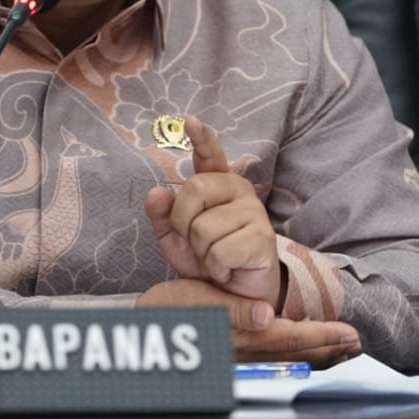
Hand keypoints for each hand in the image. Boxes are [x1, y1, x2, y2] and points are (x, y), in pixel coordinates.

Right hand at [138, 278, 358, 365]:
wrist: (145, 326)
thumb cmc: (170, 310)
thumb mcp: (200, 302)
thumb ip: (235, 311)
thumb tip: (267, 315)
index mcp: (243, 336)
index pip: (291, 338)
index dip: (321, 335)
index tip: (349, 333)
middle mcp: (247, 353)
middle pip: (295, 353)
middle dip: (326, 348)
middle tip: (355, 343)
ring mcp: (242, 360)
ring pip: (287, 359)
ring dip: (315, 353)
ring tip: (339, 349)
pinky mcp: (234, 359)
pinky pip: (274, 360)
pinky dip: (295, 356)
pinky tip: (303, 353)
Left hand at [144, 117, 281, 308]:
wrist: (238, 296)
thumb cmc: (209, 261)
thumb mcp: (178, 239)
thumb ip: (163, 216)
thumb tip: (155, 191)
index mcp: (217, 185)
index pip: (209, 156)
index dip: (201, 139)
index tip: (190, 121)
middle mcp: (238, 190)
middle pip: (194, 190)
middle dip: (184, 224)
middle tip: (198, 244)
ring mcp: (253, 212)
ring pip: (203, 228)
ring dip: (202, 253)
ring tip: (217, 259)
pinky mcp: (263, 238)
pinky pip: (219, 251)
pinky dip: (216, 268)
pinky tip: (229, 269)